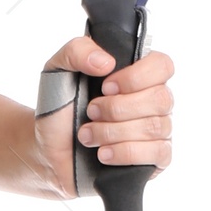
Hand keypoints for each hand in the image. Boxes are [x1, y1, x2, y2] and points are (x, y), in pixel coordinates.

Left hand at [38, 32, 173, 198]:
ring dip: (113, 132)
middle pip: (160, 98)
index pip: (162, 65)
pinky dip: (126, 153)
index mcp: (136, 74)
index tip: (106, 86)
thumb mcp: (58, 69)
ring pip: (155, 127)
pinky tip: (104, 154)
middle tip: (91, 112)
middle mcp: (152, 101)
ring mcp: (155, 131)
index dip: (137, 76)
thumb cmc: (58, 108)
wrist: (47, 150)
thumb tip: (107, 61)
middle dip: (117, 108)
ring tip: (87, 136)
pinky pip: (159, 153)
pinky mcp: (153, 159)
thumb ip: (78, 51)